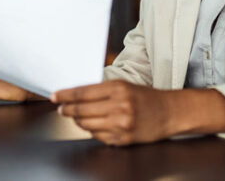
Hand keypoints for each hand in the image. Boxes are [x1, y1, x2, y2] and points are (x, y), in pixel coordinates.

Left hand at [51, 80, 179, 145]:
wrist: (169, 113)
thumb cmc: (146, 97)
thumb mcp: (125, 86)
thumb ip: (102, 90)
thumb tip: (77, 95)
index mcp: (118, 89)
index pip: (83, 92)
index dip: (65, 95)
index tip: (55, 96)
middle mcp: (119, 106)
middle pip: (82, 109)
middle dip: (67, 109)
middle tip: (60, 108)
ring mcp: (121, 125)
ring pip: (87, 124)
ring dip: (77, 120)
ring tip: (75, 116)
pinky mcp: (123, 139)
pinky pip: (98, 136)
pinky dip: (91, 130)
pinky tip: (92, 124)